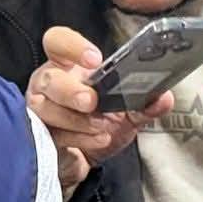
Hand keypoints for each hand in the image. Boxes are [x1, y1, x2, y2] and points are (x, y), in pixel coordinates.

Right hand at [26, 26, 175, 196]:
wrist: (86, 159)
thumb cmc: (99, 125)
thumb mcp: (127, 114)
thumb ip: (145, 104)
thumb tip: (164, 98)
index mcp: (68, 66)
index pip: (57, 42)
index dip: (72, 46)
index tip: (95, 59)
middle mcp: (48, 84)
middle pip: (47, 78)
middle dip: (70, 90)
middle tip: (92, 101)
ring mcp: (39, 110)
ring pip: (45, 108)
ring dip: (77, 119)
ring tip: (102, 126)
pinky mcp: (38, 135)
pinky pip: (52, 134)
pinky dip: (78, 137)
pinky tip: (97, 139)